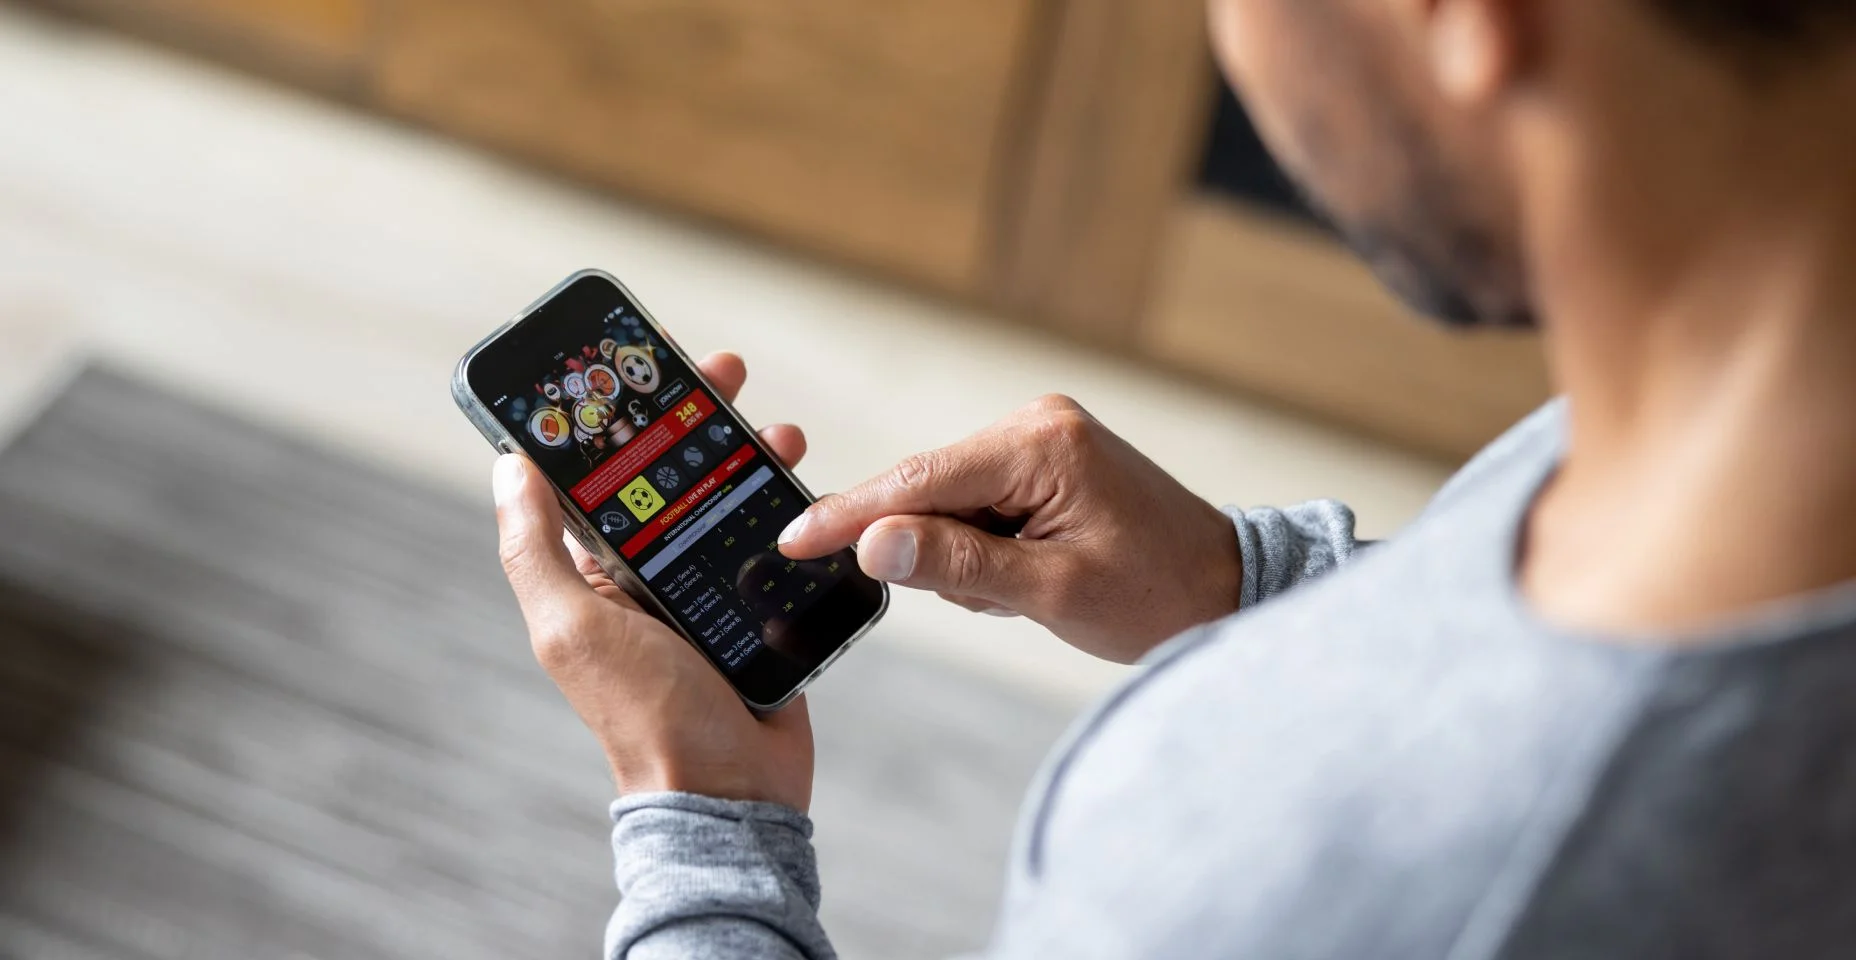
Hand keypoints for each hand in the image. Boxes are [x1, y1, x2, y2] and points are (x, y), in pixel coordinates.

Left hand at [494, 352, 813, 809]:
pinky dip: (789, 505)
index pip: (603, 473)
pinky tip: (805, 481)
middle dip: (696, 416)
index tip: (642, 365)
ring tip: (779, 427)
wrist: (730, 792)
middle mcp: (650, 574)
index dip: (620, 415)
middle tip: (726, 373)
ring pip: (727, 498)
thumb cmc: (645, 716)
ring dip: (749, 453)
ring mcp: (707, 590)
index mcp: (597, 572)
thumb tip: (506, 466)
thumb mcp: (572, 627)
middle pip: (672, 473)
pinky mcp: (759, 609)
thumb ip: (535, 550)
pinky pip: (774, 540)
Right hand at [777, 395, 1240, 663]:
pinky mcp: (1043, 464)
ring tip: (1029, 590)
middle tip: (1000, 596)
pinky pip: (978, 508)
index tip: (793, 538)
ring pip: (950, 505)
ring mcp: (1041, 441)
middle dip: (936, 552)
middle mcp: (1036, 425)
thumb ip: (959, 565)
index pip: (920, 477)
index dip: (852, 513)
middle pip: (929, 488)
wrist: (1227, 589)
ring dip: (968, 560)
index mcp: (1041, 444)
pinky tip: (1030, 576)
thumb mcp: (1053, 590)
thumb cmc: (1158, 593)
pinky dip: (986, 551)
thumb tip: (875, 544)